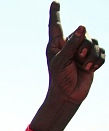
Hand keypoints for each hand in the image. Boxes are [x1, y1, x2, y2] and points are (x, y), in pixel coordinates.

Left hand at [31, 3, 104, 130]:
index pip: (56, 26)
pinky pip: (101, 52)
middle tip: (78, 58)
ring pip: (94, 42)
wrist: (68, 95)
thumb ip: (71, 44)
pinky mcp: (91, 59)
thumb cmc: (59, 79)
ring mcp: (81, 52)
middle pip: (83, 34)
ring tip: (85, 66)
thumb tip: (82, 27)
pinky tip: (91, 68)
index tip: (55, 2)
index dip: (56, 13)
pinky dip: (98, 60)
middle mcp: (69, 45)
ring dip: (91, 54)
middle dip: (84, 46)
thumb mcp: (61, 61)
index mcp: (56, 44)